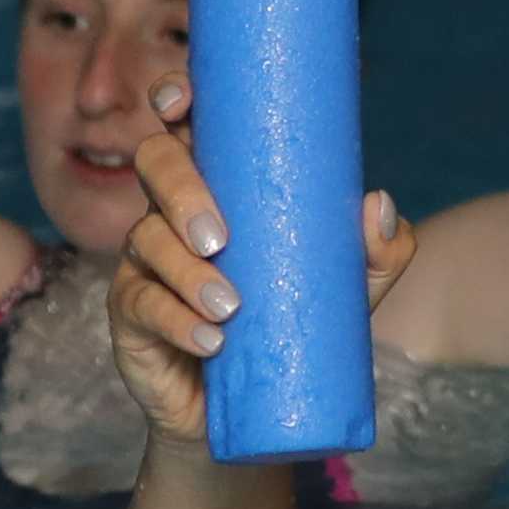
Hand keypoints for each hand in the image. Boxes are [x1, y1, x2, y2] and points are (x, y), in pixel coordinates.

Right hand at [105, 83, 415, 445]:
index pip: (187, 123)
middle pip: (155, 163)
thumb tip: (377, 203)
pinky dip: (176, 319)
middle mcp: (174, 210)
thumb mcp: (349, 288)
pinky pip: (140, 304)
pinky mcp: (131, 315)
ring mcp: (146, 261)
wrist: (258, 411)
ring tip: (230, 307)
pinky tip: (210, 339)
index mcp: (220, 183)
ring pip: (146, 238)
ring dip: (186, 273)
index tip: (182, 101)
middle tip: (220, 238)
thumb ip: (378, 250)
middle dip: (181, 190)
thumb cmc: (297, 324)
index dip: (176, 97)